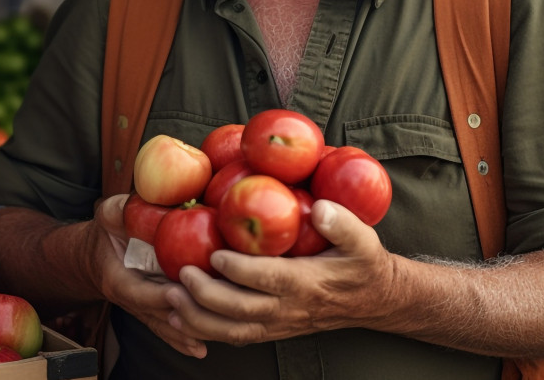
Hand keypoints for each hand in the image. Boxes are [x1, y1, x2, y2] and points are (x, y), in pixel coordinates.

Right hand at [93, 194, 209, 358]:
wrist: (97, 256)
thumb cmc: (109, 231)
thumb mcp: (111, 214)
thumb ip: (124, 208)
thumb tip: (145, 195)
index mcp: (118, 277)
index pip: (138, 291)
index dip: (156, 294)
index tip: (176, 293)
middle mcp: (132, 299)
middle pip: (157, 315)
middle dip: (182, 315)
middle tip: (209, 310)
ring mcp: (143, 309)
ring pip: (165, 327)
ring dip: (187, 332)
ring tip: (211, 334)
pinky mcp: (153, 312)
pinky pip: (168, 330)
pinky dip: (181, 341)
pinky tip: (199, 351)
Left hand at [164, 199, 393, 345]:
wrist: (373, 301)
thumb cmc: (363, 265)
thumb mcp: (364, 239)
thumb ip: (343, 223)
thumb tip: (321, 207)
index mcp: (307, 283)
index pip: (269, 279)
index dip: (240, 270)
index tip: (215, 254)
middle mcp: (289, 308)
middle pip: (241, 311)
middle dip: (206, 295)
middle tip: (180, 274)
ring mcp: (279, 324)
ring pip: (233, 331)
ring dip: (198, 318)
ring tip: (169, 299)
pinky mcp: (271, 330)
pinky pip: (235, 336)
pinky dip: (205, 330)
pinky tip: (181, 315)